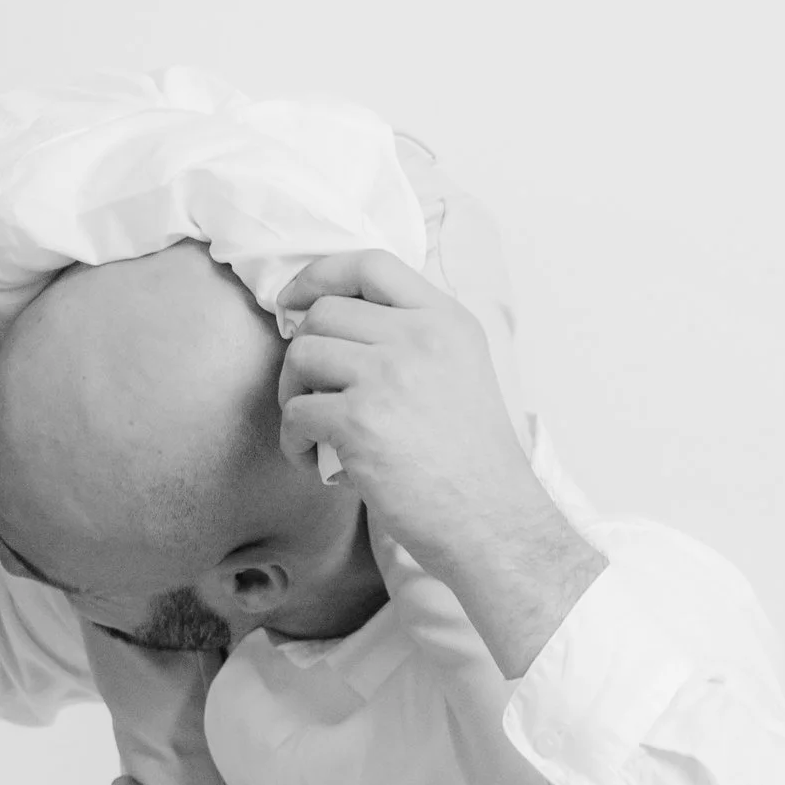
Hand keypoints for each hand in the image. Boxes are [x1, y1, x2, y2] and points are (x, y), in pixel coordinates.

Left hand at [273, 253, 606, 678]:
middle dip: (303, 349)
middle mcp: (419, 337)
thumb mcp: (462, 372)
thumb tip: (333, 324)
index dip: (321, 276)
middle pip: (325, 312)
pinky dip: (293, 440)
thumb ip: (414, 339)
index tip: (297, 301)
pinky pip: (296, 412)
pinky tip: (313, 461)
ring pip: (302, 355)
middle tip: (309, 389)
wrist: (492, 520)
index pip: (371, 264)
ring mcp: (388, 376)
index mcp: (447, 320)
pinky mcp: (360, 421)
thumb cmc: (473, 461)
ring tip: (313, 428)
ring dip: (293, 392)